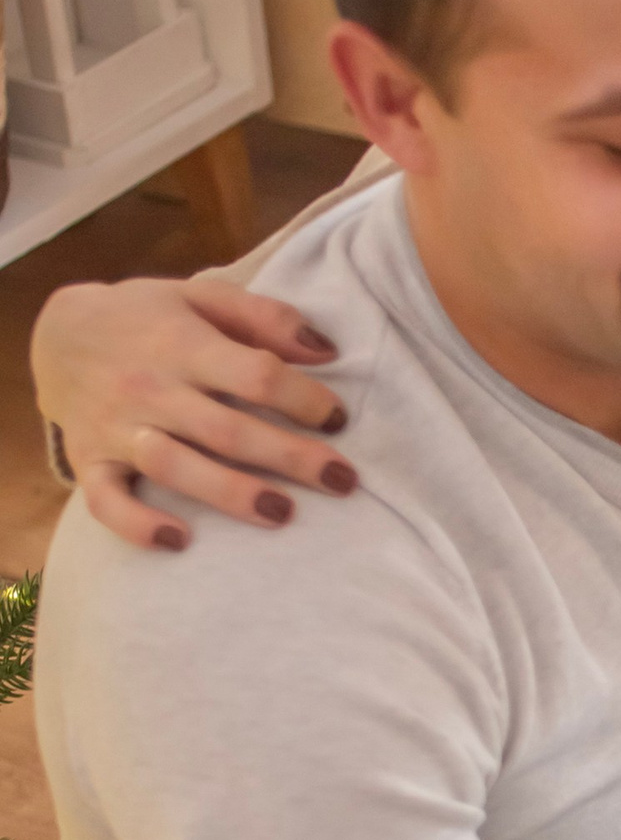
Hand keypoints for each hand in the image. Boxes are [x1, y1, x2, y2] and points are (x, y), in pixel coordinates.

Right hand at [34, 275, 357, 551]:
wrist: (58, 333)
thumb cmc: (149, 320)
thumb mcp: (200, 298)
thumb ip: (264, 317)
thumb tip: (327, 349)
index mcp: (181, 344)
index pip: (254, 375)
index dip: (303, 398)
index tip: (337, 418)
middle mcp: (149, 388)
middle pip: (227, 430)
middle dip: (290, 458)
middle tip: (344, 480)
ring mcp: (118, 428)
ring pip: (175, 467)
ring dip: (230, 494)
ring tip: (283, 513)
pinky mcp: (92, 462)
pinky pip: (108, 502)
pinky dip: (138, 525)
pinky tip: (179, 541)